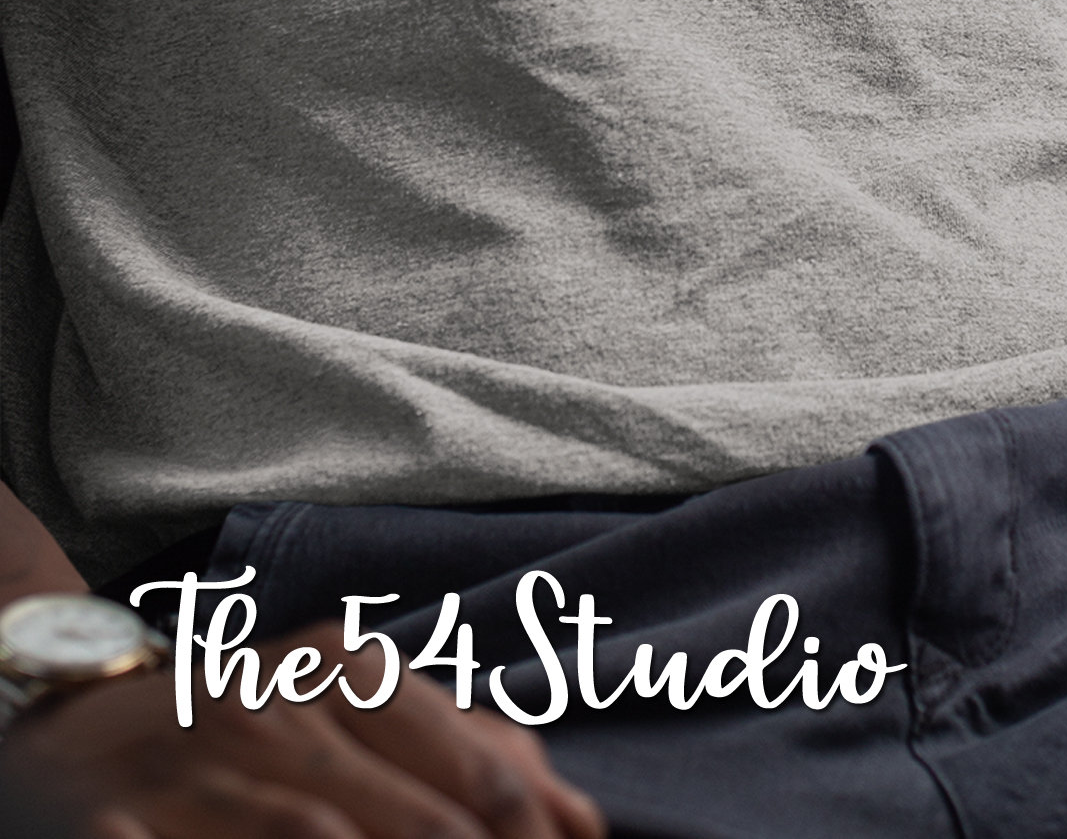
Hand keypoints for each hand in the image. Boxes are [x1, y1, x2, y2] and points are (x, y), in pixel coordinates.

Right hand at [0, 624, 605, 838]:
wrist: (63, 723)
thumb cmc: (238, 728)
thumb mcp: (348, 708)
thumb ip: (463, 751)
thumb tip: (576, 818)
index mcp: (347, 672)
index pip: (482, 774)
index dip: (535, 838)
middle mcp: (279, 706)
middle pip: (420, 818)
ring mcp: (197, 767)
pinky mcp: (117, 827)